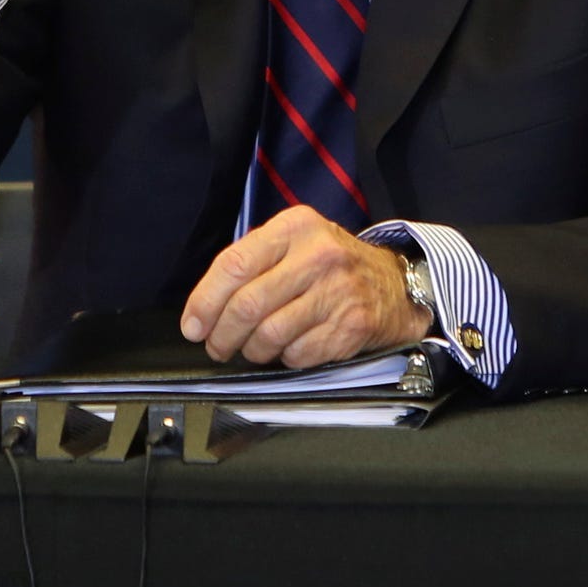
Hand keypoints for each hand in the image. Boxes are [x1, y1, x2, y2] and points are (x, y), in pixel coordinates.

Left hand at [178, 207, 430, 367]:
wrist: (394, 284)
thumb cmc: (331, 264)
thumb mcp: (295, 242)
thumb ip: (253, 261)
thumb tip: (205, 304)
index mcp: (294, 228)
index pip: (234, 264)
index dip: (205, 300)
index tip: (192, 324)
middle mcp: (317, 256)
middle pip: (248, 304)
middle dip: (222, 334)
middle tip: (215, 346)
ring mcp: (337, 293)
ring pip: (270, 334)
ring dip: (250, 351)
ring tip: (248, 349)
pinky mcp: (350, 327)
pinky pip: (298, 354)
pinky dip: (283, 358)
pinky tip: (285, 350)